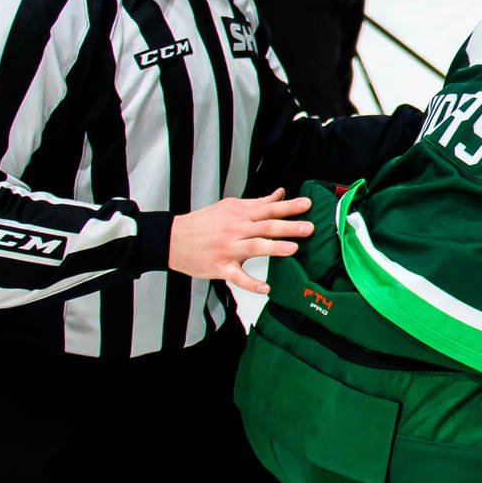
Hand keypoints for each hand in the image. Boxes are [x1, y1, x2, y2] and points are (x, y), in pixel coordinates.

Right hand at [168, 188, 314, 294]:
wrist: (173, 239)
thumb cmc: (203, 223)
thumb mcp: (230, 207)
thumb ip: (257, 203)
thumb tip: (280, 194)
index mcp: (239, 213)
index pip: (269, 208)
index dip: (289, 206)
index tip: (307, 204)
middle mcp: (235, 229)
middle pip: (265, 226)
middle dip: (288, 226)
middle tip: (309, 228)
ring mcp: (228, 249)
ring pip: (254, 247)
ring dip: (274, 248)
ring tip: (293, 249)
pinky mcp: (219, 267)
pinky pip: (237, 276)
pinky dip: (251, 283)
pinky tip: (266, 289)